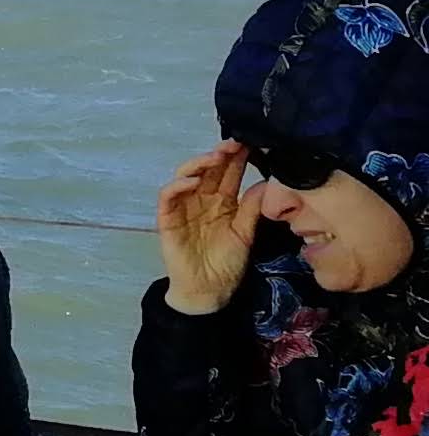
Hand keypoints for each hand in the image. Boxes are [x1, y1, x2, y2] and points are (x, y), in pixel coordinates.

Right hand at [156, 144, 262, 316]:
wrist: (209, 291)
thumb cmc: (227, 264)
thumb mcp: (246, 234)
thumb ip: (252, 210)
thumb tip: (268, 183)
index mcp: (222, 202)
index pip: (228, 174)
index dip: (236, 158)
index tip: (251, 144)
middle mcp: (202, 200)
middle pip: (208, 171)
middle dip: (219, 155)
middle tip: (234, 144)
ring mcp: (183, 208)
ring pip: (186, 177)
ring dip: (198, 164)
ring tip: (214, 157)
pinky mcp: (168, 220)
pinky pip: (168, 198)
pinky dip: (177, 186)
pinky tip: (191, 181)